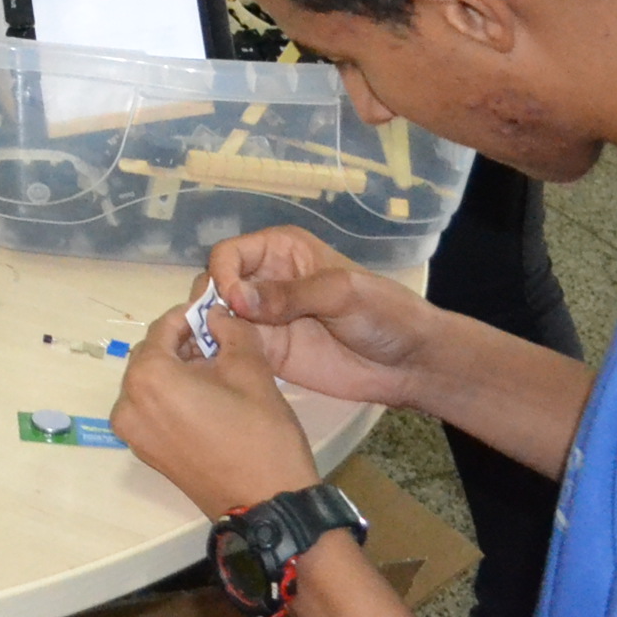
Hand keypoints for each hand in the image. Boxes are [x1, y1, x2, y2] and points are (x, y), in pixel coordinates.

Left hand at [110, 298, 326, 516]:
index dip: (192, 315)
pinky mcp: (145, 451)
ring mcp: (133, 432)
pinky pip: (152, 408)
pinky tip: (208, 398)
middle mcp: (128, 403)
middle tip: (221, 343)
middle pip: (152, 355)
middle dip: (183, 344)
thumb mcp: (251, 370)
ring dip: (178, 370)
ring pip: (151, 382)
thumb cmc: (260, 436)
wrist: (269, 506)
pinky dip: (172, 396)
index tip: (217, 313)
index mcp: (148, 378)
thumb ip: (230, 330)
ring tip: (219, 371)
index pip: (163, 328)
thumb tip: (217, 314)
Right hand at [201, 228, 442, 411]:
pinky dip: (220, 354)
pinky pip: (232, 348)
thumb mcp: (340, 293)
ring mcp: (264, 319)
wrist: (409, 363)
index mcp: (281, 251)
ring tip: (214, 348)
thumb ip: (289, 294)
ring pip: (216, 317)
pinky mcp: (268, 352)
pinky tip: (221, 364)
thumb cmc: (382, 313)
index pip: (230, 253)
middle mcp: (265, 280)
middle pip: (215, 283)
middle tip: (220, 328)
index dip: (223, 274)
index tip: (232, 301)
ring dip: (208, 329)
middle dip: (208, 302)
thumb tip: (235, 299)